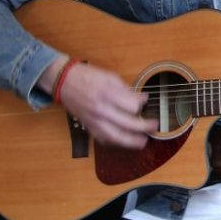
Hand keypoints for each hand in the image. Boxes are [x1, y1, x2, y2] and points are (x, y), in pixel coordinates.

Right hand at [41, 59, 157, 148]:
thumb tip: (142, 99)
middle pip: (129, 125)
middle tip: (154, 125)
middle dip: (145, 127)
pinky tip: (126, 141)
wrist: (65, 82)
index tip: (145, 100)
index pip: (132, 106)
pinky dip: (118, 143)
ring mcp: (94, 121)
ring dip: (133, 142)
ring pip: (117, 138)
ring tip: (144, 141)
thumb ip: (127, 90)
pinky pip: (105, 140)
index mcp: (108, 94)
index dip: (142, 103)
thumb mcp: (110, 76)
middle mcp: (101, 110)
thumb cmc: (88, 77)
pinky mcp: (89, 128)